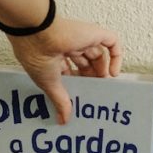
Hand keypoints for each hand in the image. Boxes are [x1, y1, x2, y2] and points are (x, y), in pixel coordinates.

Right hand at [7, 16, 122, 123]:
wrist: (38, 32)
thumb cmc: (36, 54)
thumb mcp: (49, 83)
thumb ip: (60, 101)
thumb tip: (63, 120)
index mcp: (53, 55)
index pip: (69, 70)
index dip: (76, 83)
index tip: (80, 98)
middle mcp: (67, 45)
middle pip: (85, 64)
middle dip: (90, 79)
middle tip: (95, 94)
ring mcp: (82, 38)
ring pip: (98, 55)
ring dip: (102, 71)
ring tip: (104, 87)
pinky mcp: (94, 33)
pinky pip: (112, 42)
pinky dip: (116, 57)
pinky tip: (113, 73)